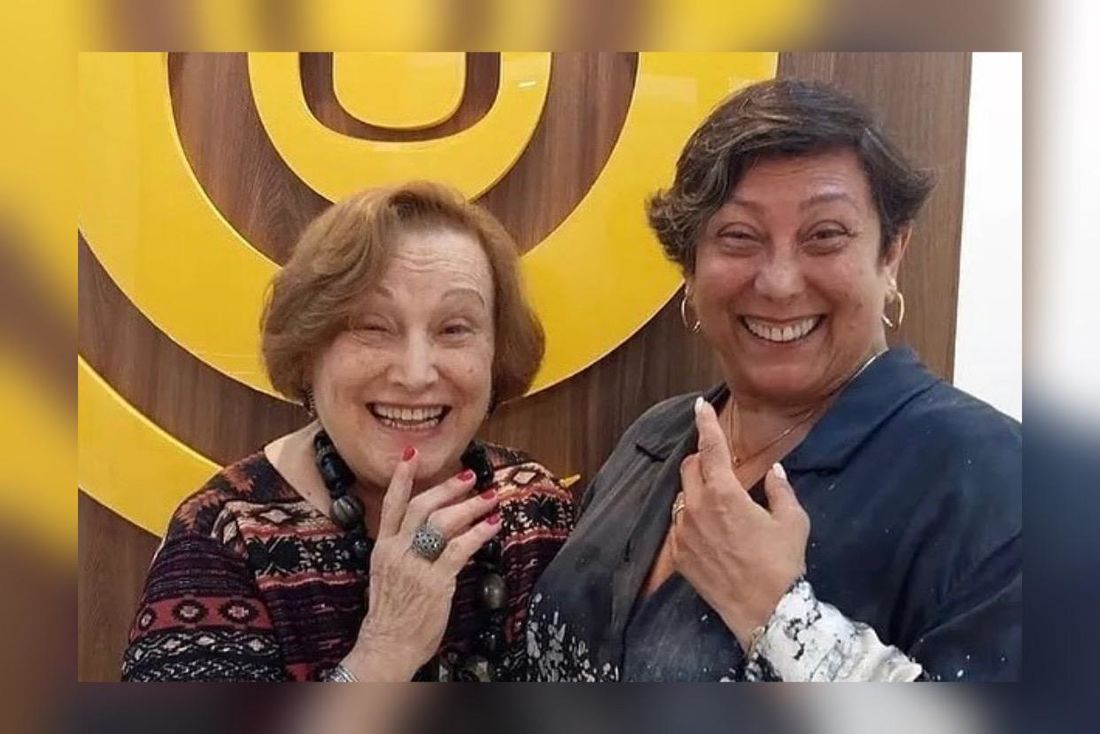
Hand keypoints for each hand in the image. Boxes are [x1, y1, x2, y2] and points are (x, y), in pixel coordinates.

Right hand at [342, 448, 502, 680]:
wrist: (386, 646)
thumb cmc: (392, 615)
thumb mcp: (389, 576)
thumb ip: (407, 552)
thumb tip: (434, 535)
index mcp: (383, 548)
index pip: (391, 505)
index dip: (401, 478)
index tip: (411, 453)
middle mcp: (397, 551)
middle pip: (422, 507)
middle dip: (447, 488)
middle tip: (470, 476)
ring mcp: (415, 565)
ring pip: (443, 522)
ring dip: (470, 506)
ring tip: (490, 497)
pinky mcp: (435, 581)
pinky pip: (460, 548)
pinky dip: (479, 533)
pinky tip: (492, 525)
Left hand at [669, 398, 809, 649]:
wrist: (765, 611)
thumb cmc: (782, 563)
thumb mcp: (792, 521)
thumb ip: (781, 490)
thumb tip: (775, 471)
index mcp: (725, 493)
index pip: (711, 447)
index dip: (706, 423)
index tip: (700, 406)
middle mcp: (697, 508)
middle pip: (689, 467)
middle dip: (702, 459)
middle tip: (719, 464)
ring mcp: (683, 533)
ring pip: (682, 497)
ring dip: (697, 492)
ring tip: (720, 506)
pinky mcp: (679, 555)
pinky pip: (679, 525)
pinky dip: (692, 519)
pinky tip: (711, 532)